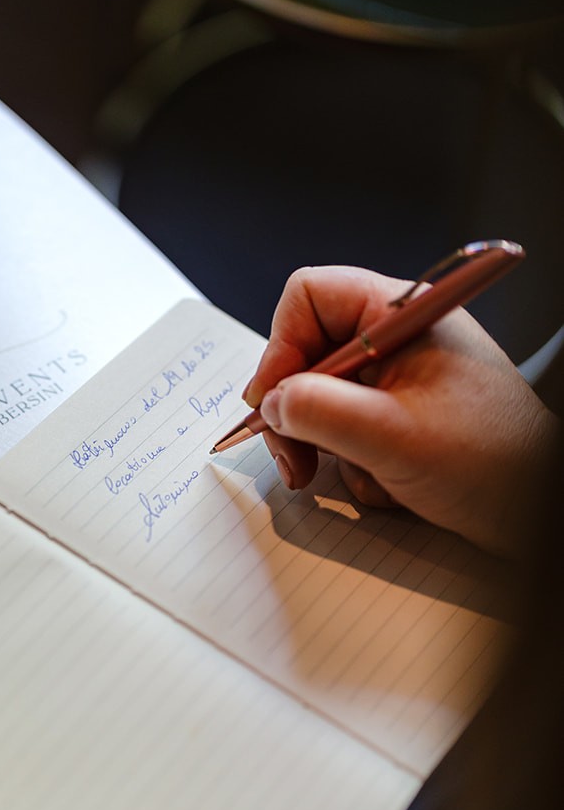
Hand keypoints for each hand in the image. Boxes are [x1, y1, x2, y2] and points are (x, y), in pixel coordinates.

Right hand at [244, 264, 555, 558]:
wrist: (538, 511)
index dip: (281, 346)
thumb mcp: (391, 436)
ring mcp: (401, 379)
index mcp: (404, 315)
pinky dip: (352, 462)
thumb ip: (320, 411)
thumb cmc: (492, 464)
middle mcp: (399, 339)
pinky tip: (383, 483)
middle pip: (308, 352)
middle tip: (291, 455)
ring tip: (340, 477)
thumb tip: (272, 401)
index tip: (271, 400)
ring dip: (321, 443)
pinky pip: (348, 430)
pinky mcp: (401, 416)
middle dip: (294, 408)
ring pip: (323, 397)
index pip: (311, 297)